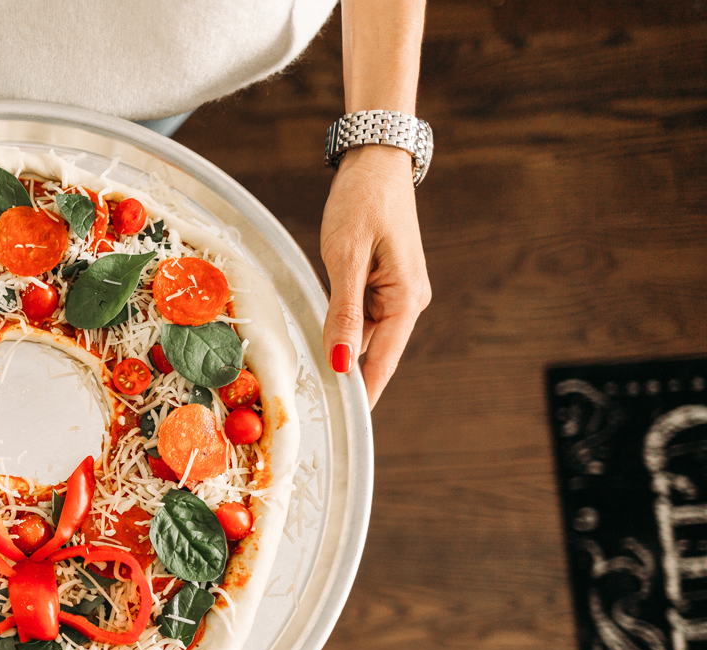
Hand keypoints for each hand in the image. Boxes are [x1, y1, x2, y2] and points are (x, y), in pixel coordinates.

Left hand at [319, 144, 430, 407]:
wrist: (375, 162)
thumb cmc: (363, 201)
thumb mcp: (347, 257)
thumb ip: (344, 312)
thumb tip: (342, 361)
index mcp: (406, 300)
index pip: (382, 363)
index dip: (362, 394)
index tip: (343, 423)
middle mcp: (405, 302)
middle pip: (372, 355)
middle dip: (345, 376)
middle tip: (311, 405)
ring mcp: (394, 294)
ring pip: (362, 338)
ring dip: (339, 351)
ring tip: (309, 376)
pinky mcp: (379, 285)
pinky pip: (358, 319)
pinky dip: (339, 329)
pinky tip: (320, 336)